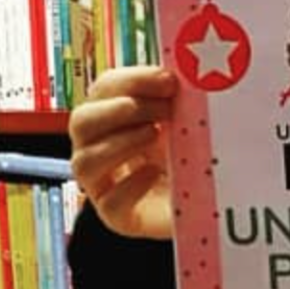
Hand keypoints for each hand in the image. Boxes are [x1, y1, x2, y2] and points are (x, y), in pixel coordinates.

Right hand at [69, 66, 176, 241]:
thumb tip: (181, 71)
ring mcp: (105, 185)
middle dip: (121, 110)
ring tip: (156, 136)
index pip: (103, 90)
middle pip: (80, 122)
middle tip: (163, 110)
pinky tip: (155, 174)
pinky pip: (110, 202)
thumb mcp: (185, 119)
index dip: (130, 81)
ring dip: (121, 142)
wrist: (209, 202)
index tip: (167, 80)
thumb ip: (175, 97)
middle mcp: (99, 149)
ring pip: (83, 163)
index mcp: (112, 118)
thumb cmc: (193, 157)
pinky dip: (132, 185)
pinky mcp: (119, 217)